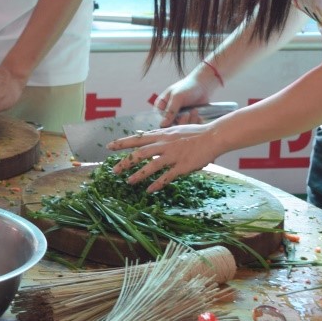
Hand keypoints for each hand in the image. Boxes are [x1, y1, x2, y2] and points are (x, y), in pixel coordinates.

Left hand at [107, 123, 221, 192]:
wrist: (212, 136)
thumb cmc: (194, 133)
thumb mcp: (174, 130)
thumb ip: (161, 135)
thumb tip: (148, 137)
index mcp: (161, 135)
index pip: (137, 138)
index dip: (122, 142)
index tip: (109, 146)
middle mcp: (164, 144)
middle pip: (140, 153)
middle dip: (125, 161)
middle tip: (113, 170)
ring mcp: (173, 155)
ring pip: (151, 166)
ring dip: (138, 174)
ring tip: (128, 182)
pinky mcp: (182, 166)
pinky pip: (167, 176)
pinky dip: (157, 184)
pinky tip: (149, 190)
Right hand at [149, 75, 212, 126]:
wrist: (203, 85)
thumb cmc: (187, 87)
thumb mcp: (177, 97)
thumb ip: (170, 111)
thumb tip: (162, 125)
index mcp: (162, 106)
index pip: (160, 120)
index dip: (168, 122)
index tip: (177, 118)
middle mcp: (169, 113)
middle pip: (172, 126)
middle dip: (181, 121)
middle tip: (187, 113)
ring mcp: (179, 117)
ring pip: (182, 127)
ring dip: (190, 120)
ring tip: (194, 110)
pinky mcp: (189, 120)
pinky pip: (191, 127)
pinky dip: (195, 122)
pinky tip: (198, 114)